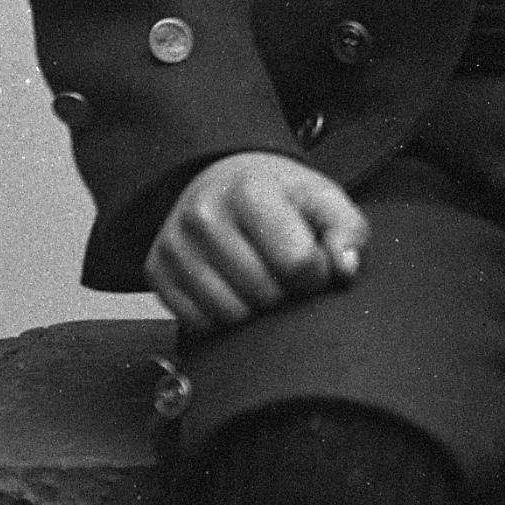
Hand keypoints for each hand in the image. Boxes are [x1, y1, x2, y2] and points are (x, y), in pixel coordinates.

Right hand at [146, 152, 370, 331]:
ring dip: (255, 307)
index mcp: (249, 190)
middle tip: (283, 269)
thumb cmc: (279, 196)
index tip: (315, 262)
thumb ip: (348, 230)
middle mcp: (203, 215)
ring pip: (231, 314)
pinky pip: (200, 323)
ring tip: (260, 277)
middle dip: (286, 291)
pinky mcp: (156, 271)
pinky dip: (223, 316)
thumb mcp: (322, 199)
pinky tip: (232, 288)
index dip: (318, 273)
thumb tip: (344, 268)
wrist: (221, 182)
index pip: (298, 262)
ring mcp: (175, 245)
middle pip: (265, 294)